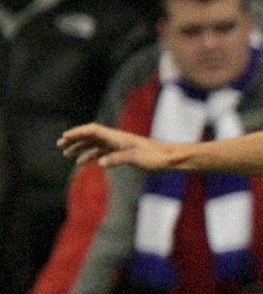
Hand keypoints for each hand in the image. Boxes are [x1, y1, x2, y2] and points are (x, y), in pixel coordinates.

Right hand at [58, 123, 181, 170]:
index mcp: (117, 137)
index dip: (78, 132)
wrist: (170, 159)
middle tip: (60, 146)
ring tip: (69, 156)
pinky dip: (94, 156)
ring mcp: (120, 146)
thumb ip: (116, 159)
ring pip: (96, 145)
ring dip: (82, 149)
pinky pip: (104, 153)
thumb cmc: (155, 157)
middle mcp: (117, 139)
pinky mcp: (125, 153)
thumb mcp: (135, 158)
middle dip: (75, 140)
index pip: (93, 130)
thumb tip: (100, 162)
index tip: (64, 136)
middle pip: (91, 136)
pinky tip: (88, 163)